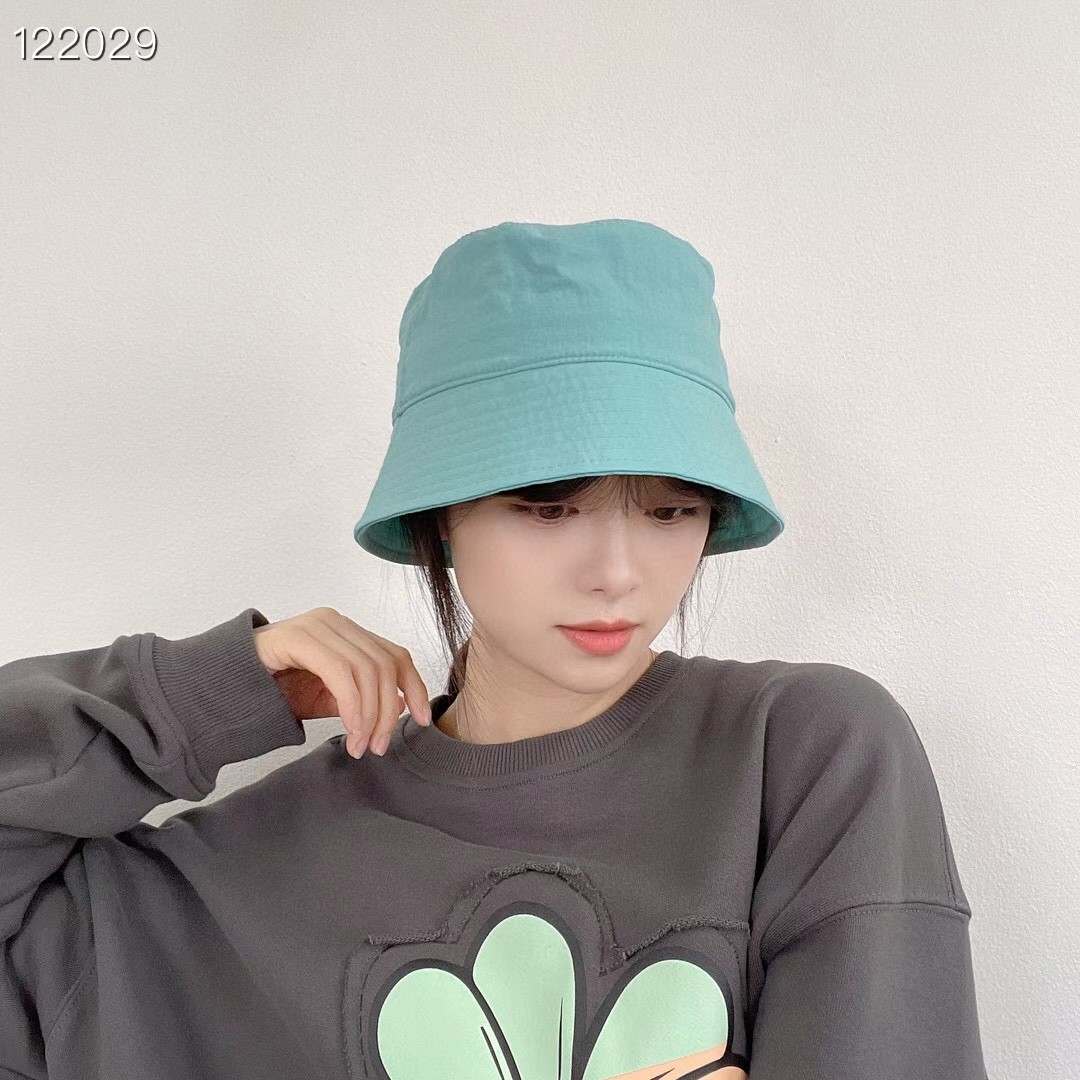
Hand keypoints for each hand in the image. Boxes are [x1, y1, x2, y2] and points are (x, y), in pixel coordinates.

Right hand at [252, 606, 432, 758]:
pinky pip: (340, 673)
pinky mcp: (298, 638)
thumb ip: (359, 697)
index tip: (423, 720)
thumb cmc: (271, 691)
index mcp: (347, 632)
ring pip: (367, 670)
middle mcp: (335, 622)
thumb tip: (400, 705)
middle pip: (385, 664)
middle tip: (378, 746)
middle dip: (388, 711)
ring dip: (370, 715)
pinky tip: (350, 731)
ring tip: (360, 746)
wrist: (219, 687)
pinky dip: (352, 706)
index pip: (395, 655)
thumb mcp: (325, 697)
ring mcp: (317, 626)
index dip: (415, 687)